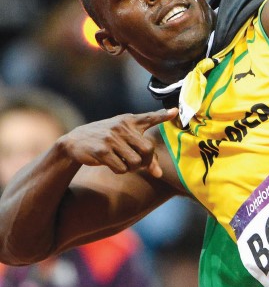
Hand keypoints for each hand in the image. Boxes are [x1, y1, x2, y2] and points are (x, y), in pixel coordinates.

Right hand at [59, 108, 177, 177]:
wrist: (75, 141)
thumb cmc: (106, 140)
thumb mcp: (124, 139)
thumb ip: (144, 152)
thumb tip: (159, 174)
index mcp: (128, 120)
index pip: (148, 117)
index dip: (162, 116)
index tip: (175, 112)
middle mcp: (121, 127)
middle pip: (148, 149)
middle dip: (146, 161)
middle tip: (138, 163)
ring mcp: (111, 138)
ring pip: (136, 161)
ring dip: (132, 168)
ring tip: (123, 163)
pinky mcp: (102, 151)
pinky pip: (122, 168)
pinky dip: (120, 170)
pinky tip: (113, 164)